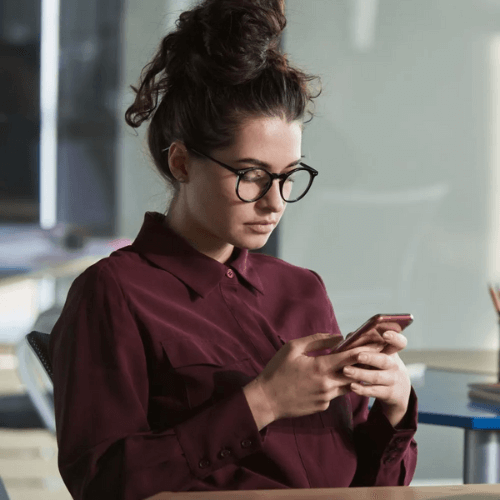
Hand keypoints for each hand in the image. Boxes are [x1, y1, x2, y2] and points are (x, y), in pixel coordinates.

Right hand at [243, 333, 383, 429]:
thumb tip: (338, 337)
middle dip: (365, 363)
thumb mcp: (293, 348)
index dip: (365, 349)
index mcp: (320, 367)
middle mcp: (327, 384)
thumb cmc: (277, 370)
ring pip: (348, 385)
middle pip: (355, 373)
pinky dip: (336, 385)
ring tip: (358, 365)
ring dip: (353, 375)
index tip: (378, 343)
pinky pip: (335, 393)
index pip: (350, 356)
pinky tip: (331, 379)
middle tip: (375, 354)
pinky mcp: (323, 406)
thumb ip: (317, 340)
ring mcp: (326, 398)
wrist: (266, 400)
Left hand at [342, 331, 410, 426]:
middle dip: (371, 358)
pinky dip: (363, 389)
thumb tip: (350, 336)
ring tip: (346, 371)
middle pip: (384, 360)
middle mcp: (394, 365)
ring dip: (360, 374)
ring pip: (376, 377)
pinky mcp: (388, 393)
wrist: (397, 390)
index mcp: (392, 351)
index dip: (394, 338)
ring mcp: (392, 380)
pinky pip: (374, 391)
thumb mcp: (379, 353)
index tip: (385, 334)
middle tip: (358, 356)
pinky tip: (352, 386)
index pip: (399, 342)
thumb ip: (366, 342)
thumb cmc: (380, 364)